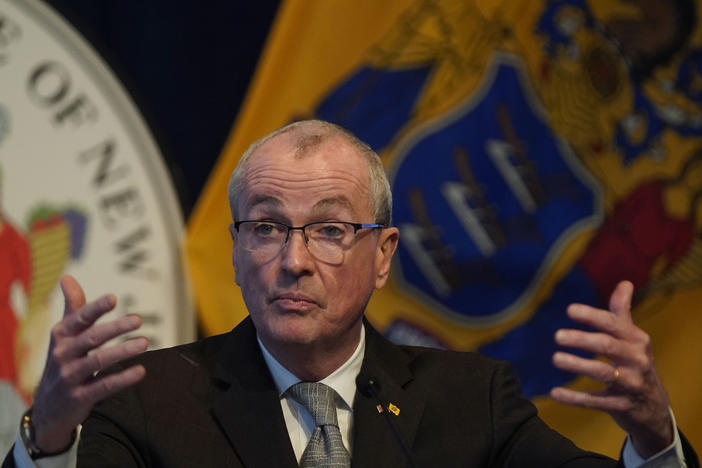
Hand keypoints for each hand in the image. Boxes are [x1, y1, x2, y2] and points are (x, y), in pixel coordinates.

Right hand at [31, 275, 147, 451]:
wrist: (47, 409)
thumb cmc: (62, 363)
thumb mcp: (64, 336)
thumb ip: (73, 308)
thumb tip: (67, 277)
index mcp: (61, 336)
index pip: (79, 318)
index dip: (95, 308)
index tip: (113, 298)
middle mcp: (63, 355)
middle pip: (91, 338)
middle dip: (115, 328)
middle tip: (138, 320)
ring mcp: (69, 377)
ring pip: (97, 361)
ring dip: (122, 351)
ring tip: (145, 343)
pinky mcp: (79, 398)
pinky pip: (103, 386)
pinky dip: (122, 379)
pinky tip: (141, 371)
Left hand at [550, 280, 672, 457]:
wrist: (654, 407)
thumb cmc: (636, 364)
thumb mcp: (632, 339)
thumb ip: (622, 313)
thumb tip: (625, 283)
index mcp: (637, 340)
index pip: (613, 324)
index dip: (592, 316)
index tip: (569, 310)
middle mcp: (637, 360)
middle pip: (607, 346)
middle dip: (582, 340)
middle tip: (557, 336)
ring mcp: (631, 385)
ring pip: (603, 373)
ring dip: (578, 365)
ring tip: (555, 358)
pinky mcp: (621, 406)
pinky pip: (596, 401)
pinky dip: (574, 398)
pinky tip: (554, 392)